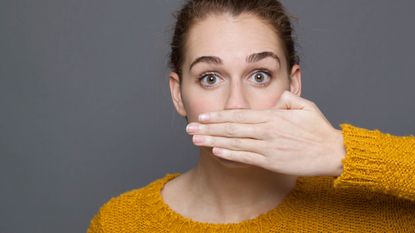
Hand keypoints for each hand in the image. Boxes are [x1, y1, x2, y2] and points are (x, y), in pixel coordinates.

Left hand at [185, 91, 345, 176]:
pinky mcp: (271, 161)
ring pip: (234, 142)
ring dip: (213, 140)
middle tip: (189, 128)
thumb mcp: (305, 106)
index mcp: (272, 116)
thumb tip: (277, 97)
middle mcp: (266, 130)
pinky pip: (246, 157)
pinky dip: (230, 154)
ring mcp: (267, 146)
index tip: (203, 116)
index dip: (219, 116)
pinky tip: (216, 151)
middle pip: (231, 128)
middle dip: (208, 128)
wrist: (332, 152)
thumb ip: (288, 99)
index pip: (239, 115)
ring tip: (195, 140)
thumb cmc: (319, 130)